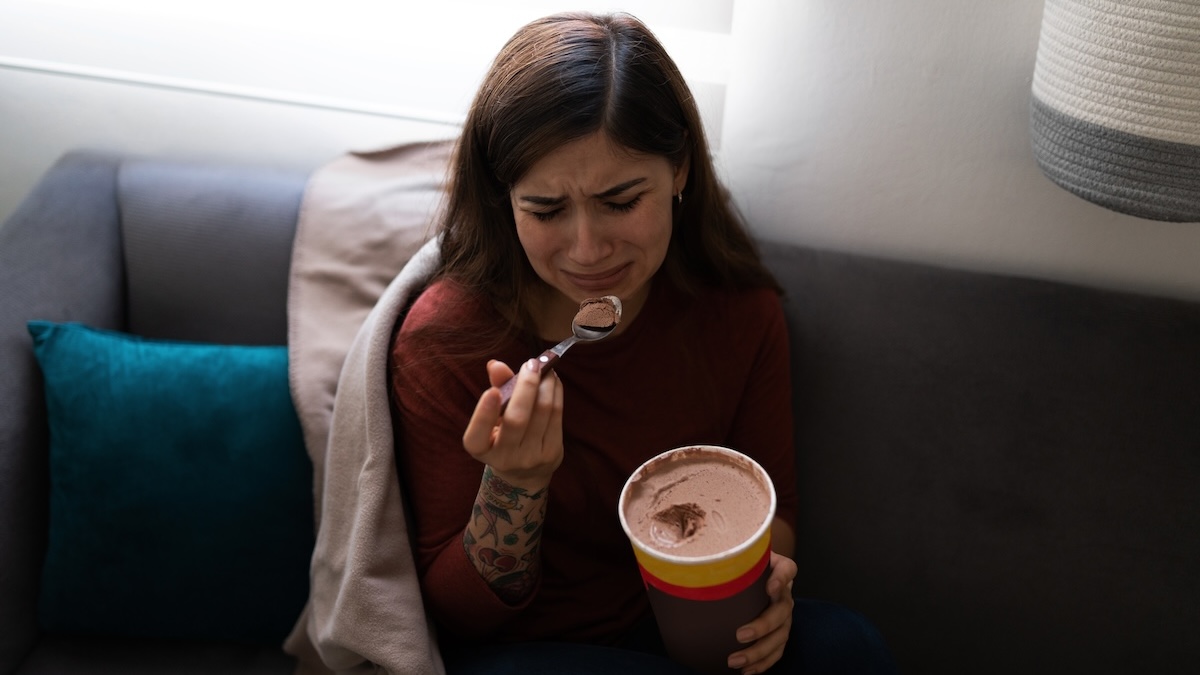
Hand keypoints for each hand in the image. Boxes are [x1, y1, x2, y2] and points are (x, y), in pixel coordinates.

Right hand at [462, 358, 563, 486]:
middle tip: (531, 363)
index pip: (477, 436)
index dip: (483, 415)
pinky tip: (553, 381)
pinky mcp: (552, 453)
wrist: (525, 472)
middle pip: (516, 419)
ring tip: (545, 367)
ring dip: (546, 384)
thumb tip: (496, 365)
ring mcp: (530, 458)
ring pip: (542, 413)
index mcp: (481, 449)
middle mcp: (504, 458)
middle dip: (526, 386)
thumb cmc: (503, 435)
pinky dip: (556, 393)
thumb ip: (495, 389)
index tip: (491, 391)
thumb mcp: (492, 417)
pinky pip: (556, 416)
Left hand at [727, 551, 795, 674]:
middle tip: (740, 635)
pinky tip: (747, 671)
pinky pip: (777, 650)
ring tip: (736, 661)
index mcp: (778, 569)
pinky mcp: (779, 632)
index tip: (770, 587)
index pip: (787, 570)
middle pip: (783, 610)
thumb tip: (688, 562)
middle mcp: (784, 593)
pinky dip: (763, 663)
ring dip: (759, 651)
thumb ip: (723, 556)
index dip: (781, 579)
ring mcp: (784, 615)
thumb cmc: (739, 565)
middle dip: (763, 626)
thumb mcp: (736, 555)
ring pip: (780, 636)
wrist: (747, 576)